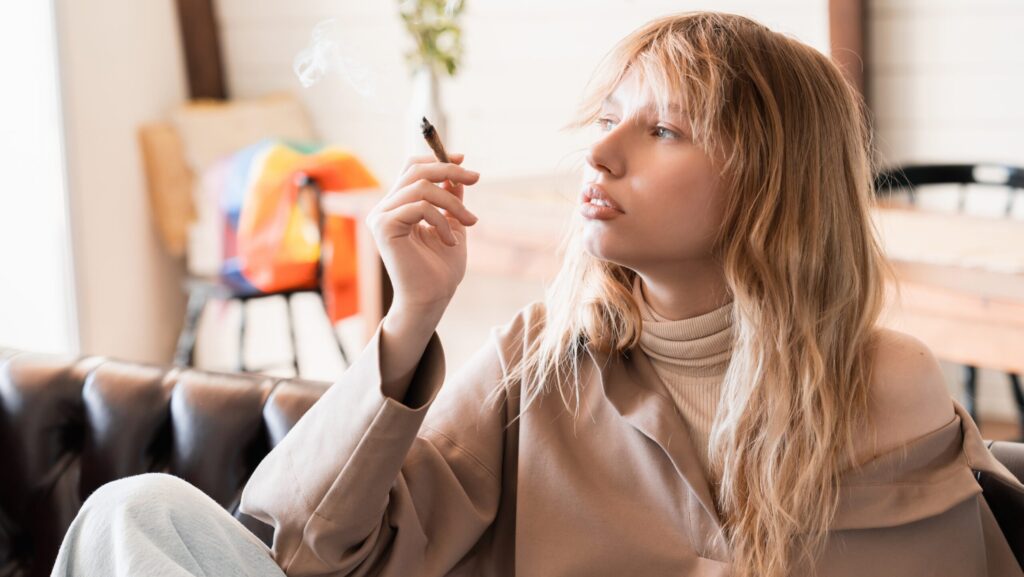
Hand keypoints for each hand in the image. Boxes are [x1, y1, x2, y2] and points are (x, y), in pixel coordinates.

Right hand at [365, 153, 479, 314]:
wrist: (432, 298)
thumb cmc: (441, 268)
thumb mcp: (452, 224)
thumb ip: (450, 198)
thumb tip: (457, 173)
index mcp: (397, 206)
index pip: (411, 169)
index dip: (436, 159)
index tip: (464, 160)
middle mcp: (383, 209)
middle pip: (415, 170)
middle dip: (449, 171)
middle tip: (475, 179)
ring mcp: (380, 216)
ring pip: (422, 188)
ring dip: (453, 203)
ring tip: (470, 222)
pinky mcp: (383, 226)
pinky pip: (419, 207)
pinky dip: (441, 220)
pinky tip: (450, 240)